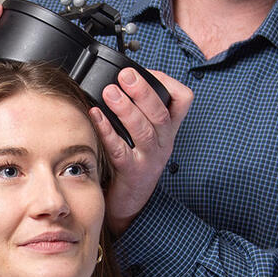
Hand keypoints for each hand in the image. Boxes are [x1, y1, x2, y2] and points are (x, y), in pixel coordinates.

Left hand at [90, 67, 190, 235]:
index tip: (147, 73)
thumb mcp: (144, 135)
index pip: (182, 101)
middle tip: (125, 75)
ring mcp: (149, 159)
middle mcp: (163, 143)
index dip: (167, 82)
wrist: (130, 204)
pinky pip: (121, 151)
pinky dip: (107, 131)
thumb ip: (136, 110)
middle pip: (160, 113)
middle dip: (143, 91)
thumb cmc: (132, 164)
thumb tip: (114, 80)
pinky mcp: (133, 173)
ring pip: (144, 131)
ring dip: (126, 109)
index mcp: (167, 130)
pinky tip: (95, 116)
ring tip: (109, 92)